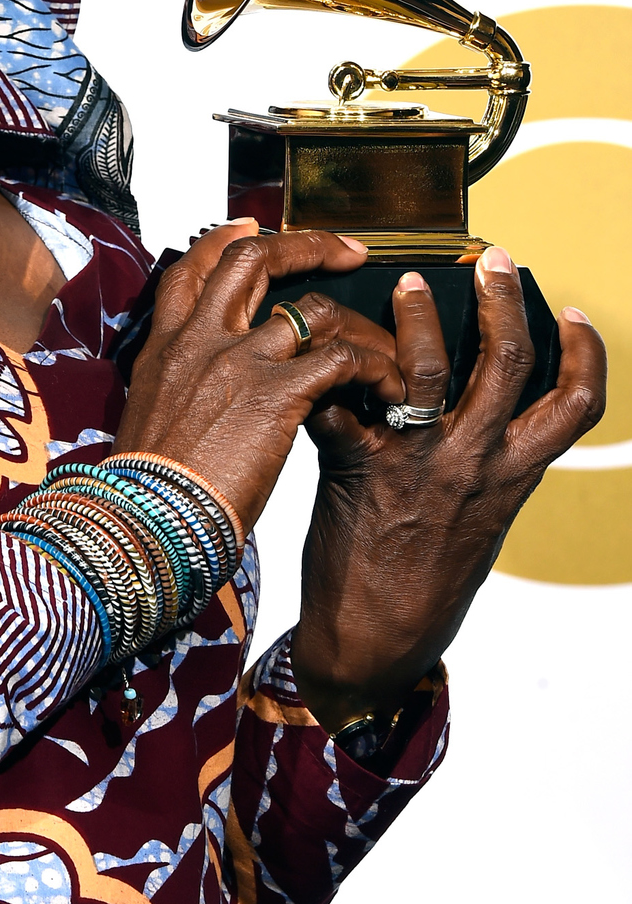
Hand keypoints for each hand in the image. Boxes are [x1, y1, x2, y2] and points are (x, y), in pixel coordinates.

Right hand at [113, 221, 405, 527]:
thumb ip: (178, 384)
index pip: (194, 267)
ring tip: (384, 347)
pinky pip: (340, 358)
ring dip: (359, 324)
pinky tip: (385, 388)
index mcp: (167, 345)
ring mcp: (239, 361)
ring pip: (313, 307)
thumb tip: (194, 386)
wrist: (146, 518)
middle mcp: (201, 339)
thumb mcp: (149, 415)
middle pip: (254, 257)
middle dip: (307, 244)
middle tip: (345, 252)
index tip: (253, 229)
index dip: (227, 238)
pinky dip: (373, 367)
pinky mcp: (276, 394)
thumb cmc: (148, 487)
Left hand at [291, 248, 607, 731]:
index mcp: (513, 475)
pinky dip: (331, 369)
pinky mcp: (359, 468)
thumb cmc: (421, 582)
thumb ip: (479, 463)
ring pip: (430, 369)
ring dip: (421, 317)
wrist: (373, 645)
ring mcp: (419, 463)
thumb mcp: (475, 520)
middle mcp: (475, 463)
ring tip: (407, 281)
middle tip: (495, 258)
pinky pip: (345, 400)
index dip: (585, 354)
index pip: (574, 405)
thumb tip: (468, 409)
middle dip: (505, 302)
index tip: (571, 310)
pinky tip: (319, 344)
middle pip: (509, 364)